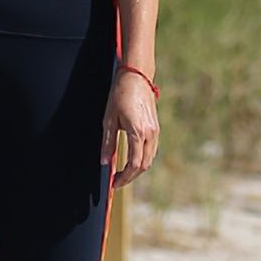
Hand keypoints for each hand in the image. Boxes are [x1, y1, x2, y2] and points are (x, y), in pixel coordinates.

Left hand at [101, 71, 159, 187]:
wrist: (137, 77)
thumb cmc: (120, 95)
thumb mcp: (109, 119)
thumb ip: (108, 143)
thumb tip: (105, 162)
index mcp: (138, 133)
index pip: (134, 164)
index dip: (124, 177)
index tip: (114, 183)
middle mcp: (150, 134)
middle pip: (143, 165)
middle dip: (130, 177)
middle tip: (117, 181)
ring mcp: (155, 131)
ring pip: (149, 159)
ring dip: (137, 169)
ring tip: (122, 173)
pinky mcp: (155, 128)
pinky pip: (151, 150)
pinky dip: (142, 159)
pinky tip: (131, 160)